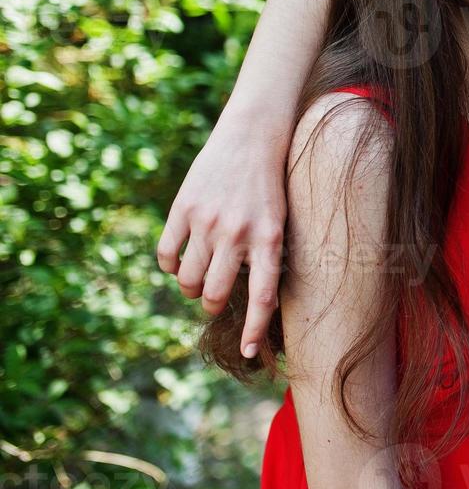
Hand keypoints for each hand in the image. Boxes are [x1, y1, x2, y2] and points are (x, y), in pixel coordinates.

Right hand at [157, 104, 287, 357]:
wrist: (254, 135)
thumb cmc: (272, 183)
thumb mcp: (281, 220)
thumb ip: (267, 256)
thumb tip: (257, 301)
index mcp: (271, 239)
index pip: (262, 297)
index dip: (255, 330)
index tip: (251, 353)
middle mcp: (238, 233)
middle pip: (213, 294)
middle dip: (211, 305)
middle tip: (213, 299)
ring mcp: (208, 221)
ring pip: (187, 280)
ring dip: (190, 289)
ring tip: (198, 280)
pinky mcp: (183, 208)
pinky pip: (167, 255)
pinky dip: (170, 266)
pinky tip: (181, 260)